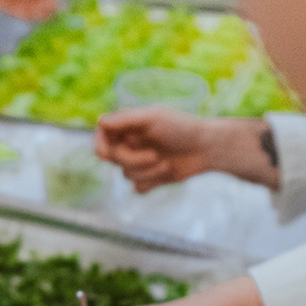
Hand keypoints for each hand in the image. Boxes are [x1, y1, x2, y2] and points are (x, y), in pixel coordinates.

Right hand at [95, 108, 279, 192]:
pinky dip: (151, 183)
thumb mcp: (154, 117)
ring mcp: (138, 162)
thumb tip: (99, 122)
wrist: (206, 148)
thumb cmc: (181, 127)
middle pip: (113, 159)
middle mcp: (130, 144)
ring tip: (168, 162)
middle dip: (134, 160)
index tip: (106, 152)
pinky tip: (166, 172)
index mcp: (127, 126)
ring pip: (126, 175)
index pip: (100, 138)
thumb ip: (126, 120)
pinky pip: (137, 188)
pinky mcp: (148, 179)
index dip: (100, 146)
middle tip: (156, 154)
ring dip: (149, 171)